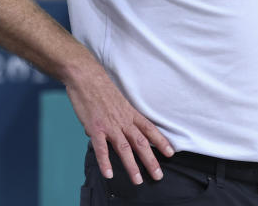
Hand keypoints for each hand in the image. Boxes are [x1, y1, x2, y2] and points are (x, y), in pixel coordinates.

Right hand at [65, 65, 173, 184]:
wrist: (86, 76)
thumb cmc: (100, 88)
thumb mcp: (116, 102)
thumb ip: (115, 118)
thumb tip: (106, 134)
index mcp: (130, 113)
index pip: (150, 129)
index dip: (161, 142)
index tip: (171, 153)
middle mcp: (123, 120)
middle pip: (141, 142)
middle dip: (151, 160)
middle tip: (158, 175)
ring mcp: (110, 125)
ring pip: (124, 148)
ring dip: (132, 166)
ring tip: (138, 180)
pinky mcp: (95, 127)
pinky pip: (101, 148)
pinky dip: (105, 162)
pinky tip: (109, 174)